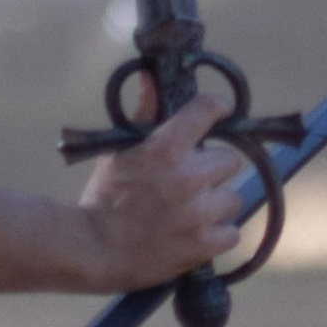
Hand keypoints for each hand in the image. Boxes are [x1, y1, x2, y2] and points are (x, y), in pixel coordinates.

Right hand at [79, 95, 250, 288]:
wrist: (93, 249)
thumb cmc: (105, 196)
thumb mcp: (119, 150)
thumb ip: (143, 113)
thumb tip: (150, 77)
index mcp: (165, 147)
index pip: (209, 108)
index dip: (216, 108)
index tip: (218, 112)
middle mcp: (187, 177)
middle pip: (231, 160)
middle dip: (213, 168)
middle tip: (193, 179)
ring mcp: (198, 213)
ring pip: (233, 198)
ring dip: (216, 203)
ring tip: (192, 211)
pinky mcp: (203, 244)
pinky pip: (231, 232)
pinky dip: (217, 234)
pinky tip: (195, 233)